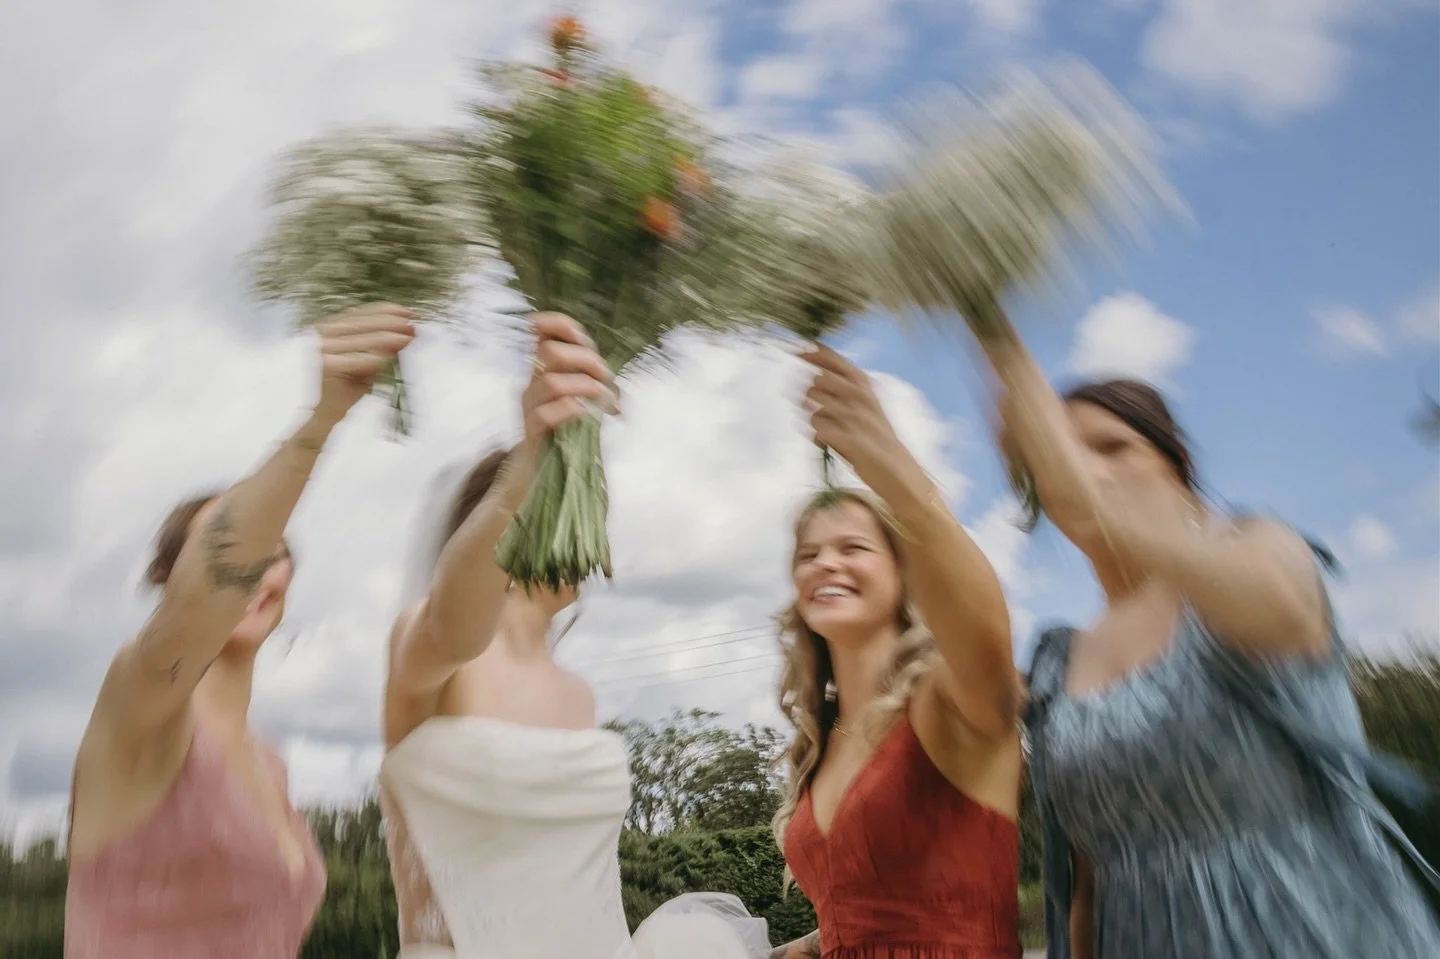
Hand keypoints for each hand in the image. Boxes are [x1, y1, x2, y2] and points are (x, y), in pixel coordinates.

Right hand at [312, 303, 416, 423]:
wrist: (328, 410)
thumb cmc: (349, 384)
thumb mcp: (371, 359)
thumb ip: (387, 343)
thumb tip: (409, 329)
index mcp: (330, 327)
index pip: (362, 313)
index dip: (387, 311)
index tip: (409, 313)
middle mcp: (324, 334)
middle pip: (364, 323)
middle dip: (392, 322)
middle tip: (412, 325)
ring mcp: (324, 349)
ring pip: (365, 339)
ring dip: (390, 337)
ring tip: (408, 337)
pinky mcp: (328, 366)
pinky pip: (360, 359)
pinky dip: (378, 356)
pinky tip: (392, 354)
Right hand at [519, 313, 613, 454]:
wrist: (542, 464)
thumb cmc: (566, 424)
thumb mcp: (579, 392)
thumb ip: (588, 373)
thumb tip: (607, 367)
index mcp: (544, 367)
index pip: (542, 332)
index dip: (559, 324)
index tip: (580, 337)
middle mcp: (533, 381)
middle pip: (551, 352)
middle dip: (586, 360)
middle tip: (606, 378)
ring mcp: (529, 405)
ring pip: (552, 383)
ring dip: (585, 387)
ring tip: (603, 400)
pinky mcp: (531, 430)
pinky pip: (544, 414)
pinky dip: (569, 410)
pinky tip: (584, 414)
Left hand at [802, 344, 903, 475]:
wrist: (898, 471)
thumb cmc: (877, 439)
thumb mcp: (867, 408)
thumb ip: (844, 392)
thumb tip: (813, 378)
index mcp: (866, 387)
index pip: (836, 362)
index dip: (815, 353)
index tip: (798, 350)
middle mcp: (861, 398)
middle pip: (819, 380)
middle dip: (808, 391)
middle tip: (809, 405)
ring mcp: (856, 418)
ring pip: (815, 404)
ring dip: (810, 414)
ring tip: (818, 426)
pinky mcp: (850, 439)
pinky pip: (818, 428)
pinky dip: (816, 435)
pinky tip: (822, 441)